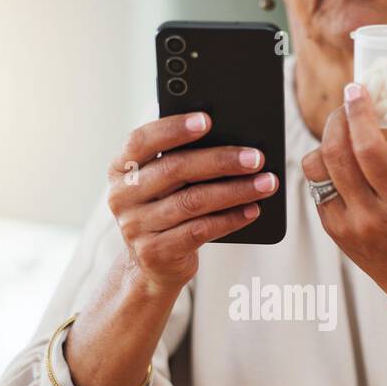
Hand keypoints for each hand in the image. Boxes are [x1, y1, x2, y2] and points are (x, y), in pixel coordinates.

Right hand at [107, 112, 279, 294]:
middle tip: (256, 157)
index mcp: (120, 169)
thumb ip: (180, 159)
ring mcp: (135, 227)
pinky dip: (230, 219)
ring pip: (192, 201)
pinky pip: (199, 231)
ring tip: (266, 183)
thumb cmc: (166, 210)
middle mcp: (121, 196)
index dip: (173, 129)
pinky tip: (252, 210)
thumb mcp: (163, 183)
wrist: (153, 265)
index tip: (208, 120)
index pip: (141, 140)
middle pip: (174, 169)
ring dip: (235, 191)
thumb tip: (231, 139)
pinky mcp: (155, 252)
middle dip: (220, 161)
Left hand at [301, 83, 386, 300]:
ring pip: (317, 170)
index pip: (370, 149)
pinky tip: (344, 161)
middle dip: (338, 120)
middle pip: (337, 155)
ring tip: (345, 132)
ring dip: (327, 141)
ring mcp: (348, 226)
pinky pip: (317, 187)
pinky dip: (327, 166)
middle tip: (349, 105)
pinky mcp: (333, 231)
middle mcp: (372, 216)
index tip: (356, 90)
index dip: (359, 114)